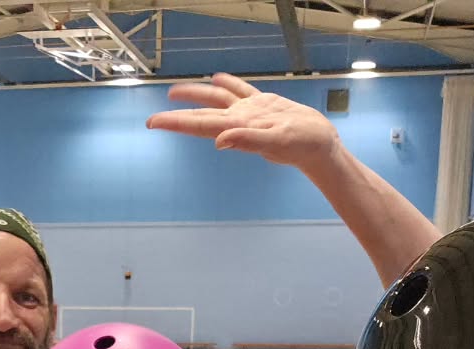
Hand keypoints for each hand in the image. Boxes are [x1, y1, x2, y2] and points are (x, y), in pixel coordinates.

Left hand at [146, 72, 339, 174]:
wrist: (321, 146)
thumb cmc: (302, 146)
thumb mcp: (277, 142)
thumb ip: (248, 141)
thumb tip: (218, 142)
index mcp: (237, 127)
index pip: (199, 123)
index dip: (175, 122)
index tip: (152, 123)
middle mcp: (239, 120)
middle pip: (202, 113)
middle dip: (177, 115)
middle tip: (154, 120)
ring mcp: (250, 113)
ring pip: (217, 99)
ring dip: (196, 95)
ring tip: (175, 92)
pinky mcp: (264, 106)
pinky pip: (241, 91)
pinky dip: (228, 83)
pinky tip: (218, 78)